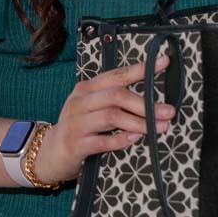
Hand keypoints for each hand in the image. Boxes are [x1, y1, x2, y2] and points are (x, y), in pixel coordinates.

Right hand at [31, 54, 173, 184]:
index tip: (163, 62)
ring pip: (112, 117)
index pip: (117, 75)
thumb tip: (153, 101)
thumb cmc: (79, 128)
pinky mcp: (75, 145)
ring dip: (140, 122)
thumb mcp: (92, 108)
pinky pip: (102, 141)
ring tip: (160, 127)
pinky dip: (121, 140)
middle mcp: (79, 102)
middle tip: (169, 112)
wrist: (48, 154)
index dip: (141, 69)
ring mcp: (75, 123)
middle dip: (146, 104)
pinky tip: (135, 139)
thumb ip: (115, 101)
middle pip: (117, 96)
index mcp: (86, 89)